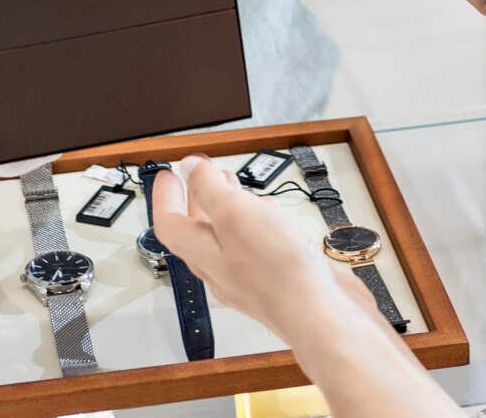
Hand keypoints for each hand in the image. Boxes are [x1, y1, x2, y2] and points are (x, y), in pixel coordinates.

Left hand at [149, 158, 381, 342]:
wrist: (321, 316)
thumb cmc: (279, 272)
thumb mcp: (237, 213)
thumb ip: (209, 189)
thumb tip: (190, 168)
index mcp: (203, 253)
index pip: (169, 223)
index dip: (164, 196)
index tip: (167, 174)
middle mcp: (222, 269)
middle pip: (197, 233)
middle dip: (196, 199)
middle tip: (197, 178)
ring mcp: (249, 277)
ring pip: (227, 240)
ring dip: (226, 210)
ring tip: (233, 188)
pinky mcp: (276, 279)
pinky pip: (256, 248)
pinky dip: (256, 225)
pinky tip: (272, 216)